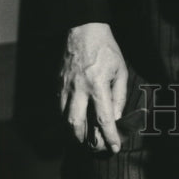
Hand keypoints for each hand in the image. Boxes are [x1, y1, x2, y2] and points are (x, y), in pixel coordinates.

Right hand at [59, 22, 127, 152]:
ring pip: (64, 119)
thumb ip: (119, 96)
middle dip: (85, 141)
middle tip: (95, 148)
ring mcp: (65, 87)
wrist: (84, 30)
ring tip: (85, 140)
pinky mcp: (58, 85)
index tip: (114, 148)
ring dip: (74, 133)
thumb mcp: (120, 70)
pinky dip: (66, 120)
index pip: (103, 118)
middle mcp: (79, 89)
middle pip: (76, 124)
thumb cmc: (106, 50)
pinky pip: (59, 108)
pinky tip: (75, 123)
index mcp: (97, 84)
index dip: (109, 136)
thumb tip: (116, 118)